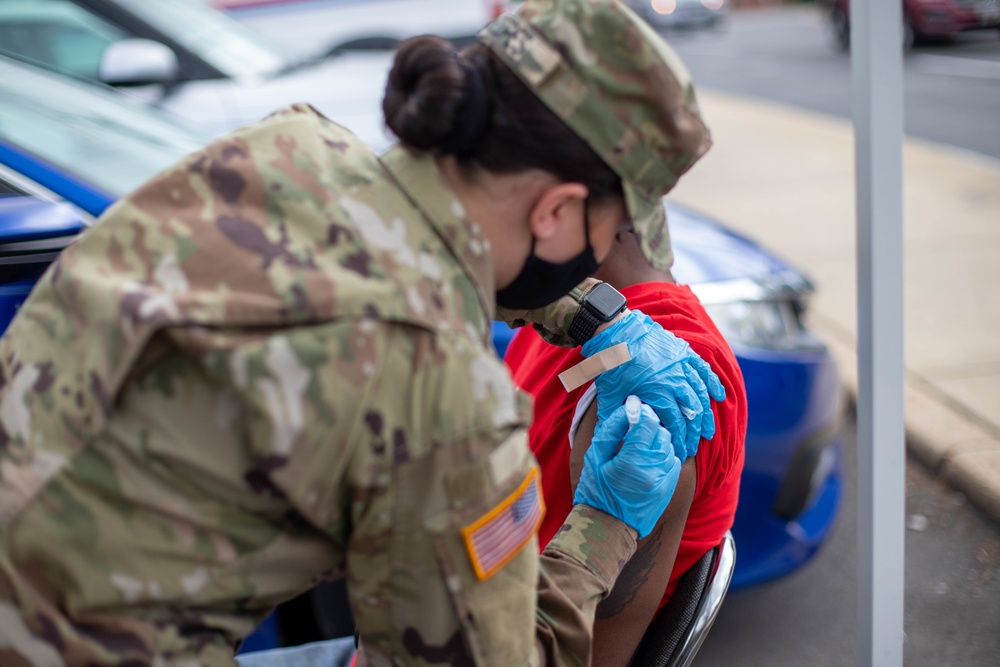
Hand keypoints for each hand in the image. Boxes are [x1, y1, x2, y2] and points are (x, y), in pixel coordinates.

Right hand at [574, 401, 680, 538]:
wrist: (608, 528)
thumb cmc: (596, 491)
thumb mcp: (594, 457)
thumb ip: (611, 430)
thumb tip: (628, 409)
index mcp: (632, 461)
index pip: (648, 423)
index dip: (641, 413)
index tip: (633, 411)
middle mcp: (653, 470)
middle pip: (662, 432)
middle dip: (649, 427)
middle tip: (634, 430)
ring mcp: (665, 480)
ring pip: (669, 446)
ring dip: (656, 441)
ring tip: (639, 447)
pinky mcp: (670, 488)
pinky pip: (673, 461)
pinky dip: (662, 455)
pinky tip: (647, 461)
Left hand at [581, 310, 724, 461]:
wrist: (616, 332)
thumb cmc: (612, 366)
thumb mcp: (610, 395)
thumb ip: (615, 418)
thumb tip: (610, 440)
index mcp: (657, 392)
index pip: (675, 422)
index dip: (679, 440)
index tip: (680, 453)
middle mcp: (674, 379)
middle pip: (692, 412)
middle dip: (694, 433)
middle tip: (694, 447)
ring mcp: (682, 365)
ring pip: (701, 394)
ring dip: (706, 414)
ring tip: (707, 431)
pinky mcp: (684, 353)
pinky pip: (704, 370)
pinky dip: (713, 383)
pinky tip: (719, 396)